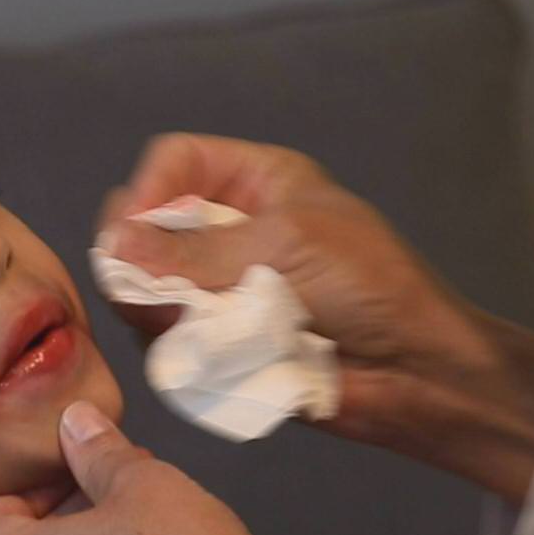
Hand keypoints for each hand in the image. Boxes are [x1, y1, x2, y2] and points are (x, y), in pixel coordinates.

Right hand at [99, 133, 533, 503]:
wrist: (417, 372)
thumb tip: (117, 247)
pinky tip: (197, 354)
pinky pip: (175, 340)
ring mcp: (226, 289)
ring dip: (158, 307)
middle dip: (139, 257)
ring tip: (181, 325)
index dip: (147, 191)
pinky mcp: (224, 344)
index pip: (175, 162)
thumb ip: (198, 249)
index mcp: (258, 183)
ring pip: (152, 289)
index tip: (129, 233)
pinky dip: (179, 347)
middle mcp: (233, 230)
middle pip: (150, 227)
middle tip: (139, 289)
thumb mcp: (286, 245)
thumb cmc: (369, 286)